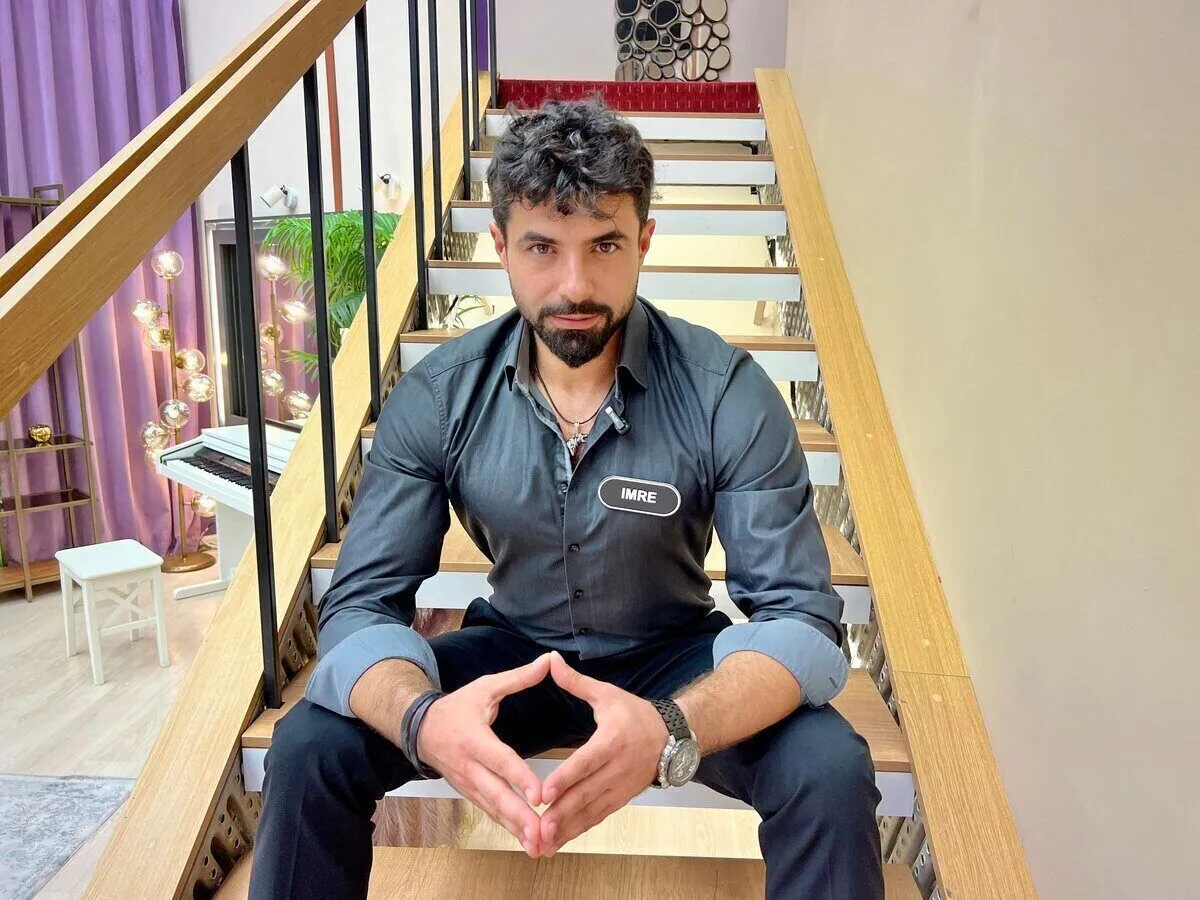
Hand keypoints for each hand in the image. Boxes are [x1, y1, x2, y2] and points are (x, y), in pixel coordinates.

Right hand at [416, 652, 551, 855]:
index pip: (500, 760)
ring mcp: (467, 783)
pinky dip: (508, 828)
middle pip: (496, 794)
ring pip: (493, 809)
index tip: (539, 794)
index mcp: (475, 738)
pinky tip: (527, 842)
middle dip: (520, 816)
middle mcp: (469, 766)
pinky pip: (490, 813)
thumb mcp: (485, 687)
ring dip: (515, 829)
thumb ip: (518, 678)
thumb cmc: (457, 706)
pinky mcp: (469, 793)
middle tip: (543, 832)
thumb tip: (549, 661)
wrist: (419, 728)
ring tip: (539, 846)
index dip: (519, 777)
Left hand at [538, 651, 667, 855]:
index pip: (586, 762)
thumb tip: (551, 661)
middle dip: (561, 813)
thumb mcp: (607, 694)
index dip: (566, 778)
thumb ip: (576, 682)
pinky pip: (598, 818)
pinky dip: (578, 831)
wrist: (672, 737)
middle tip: (538, 828)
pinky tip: (557, 842)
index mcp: (612, 740)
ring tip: (543, 844)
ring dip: (567, 829)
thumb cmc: (634, 714)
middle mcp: (618, 768)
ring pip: (591, 811)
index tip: (544, 793)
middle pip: (586, 793)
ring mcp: (621, 787)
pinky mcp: (621, 799)